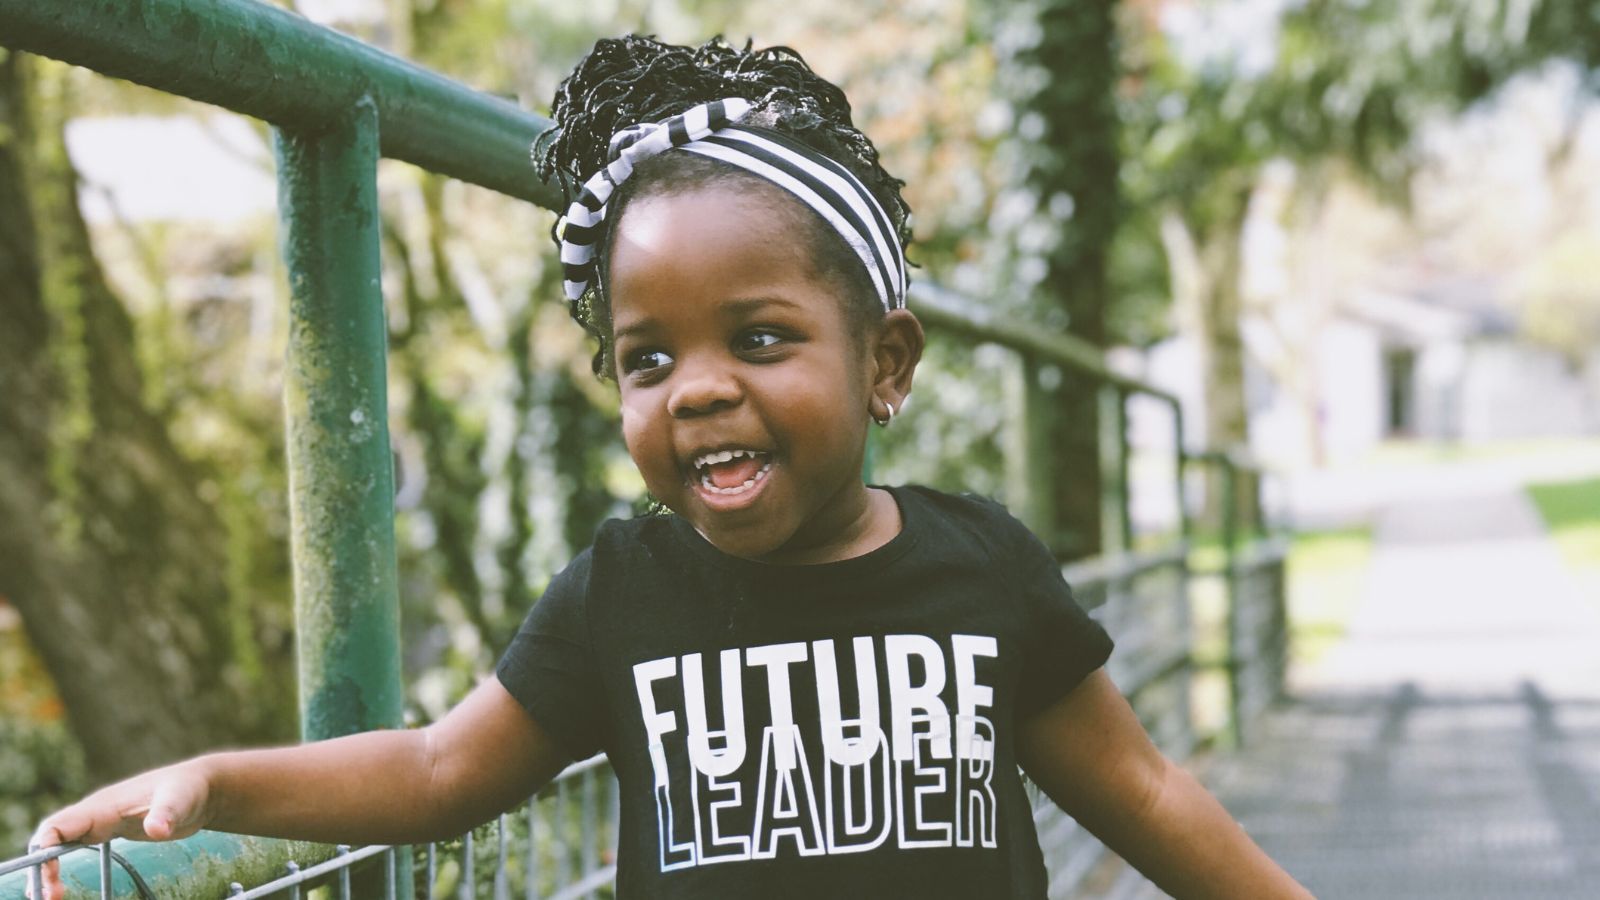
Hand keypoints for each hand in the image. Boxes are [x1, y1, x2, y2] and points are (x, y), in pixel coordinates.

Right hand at [28, 760, 212, 899]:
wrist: (201, 788)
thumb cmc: (187, 790)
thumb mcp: (179, 801)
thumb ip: (166, 814)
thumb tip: (155, 830)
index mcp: (103, 806)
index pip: (58, 825)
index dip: (45, 850)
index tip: (51, 878)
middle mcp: (95, 813)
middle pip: (52, 838)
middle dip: (42, 866)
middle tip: (48, 897)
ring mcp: (101, 822)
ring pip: (60, 844)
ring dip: (49, 869)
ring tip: (50, 897)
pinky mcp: (110, 831)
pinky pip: (75, 847)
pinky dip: (62, 867)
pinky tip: (62, 889)